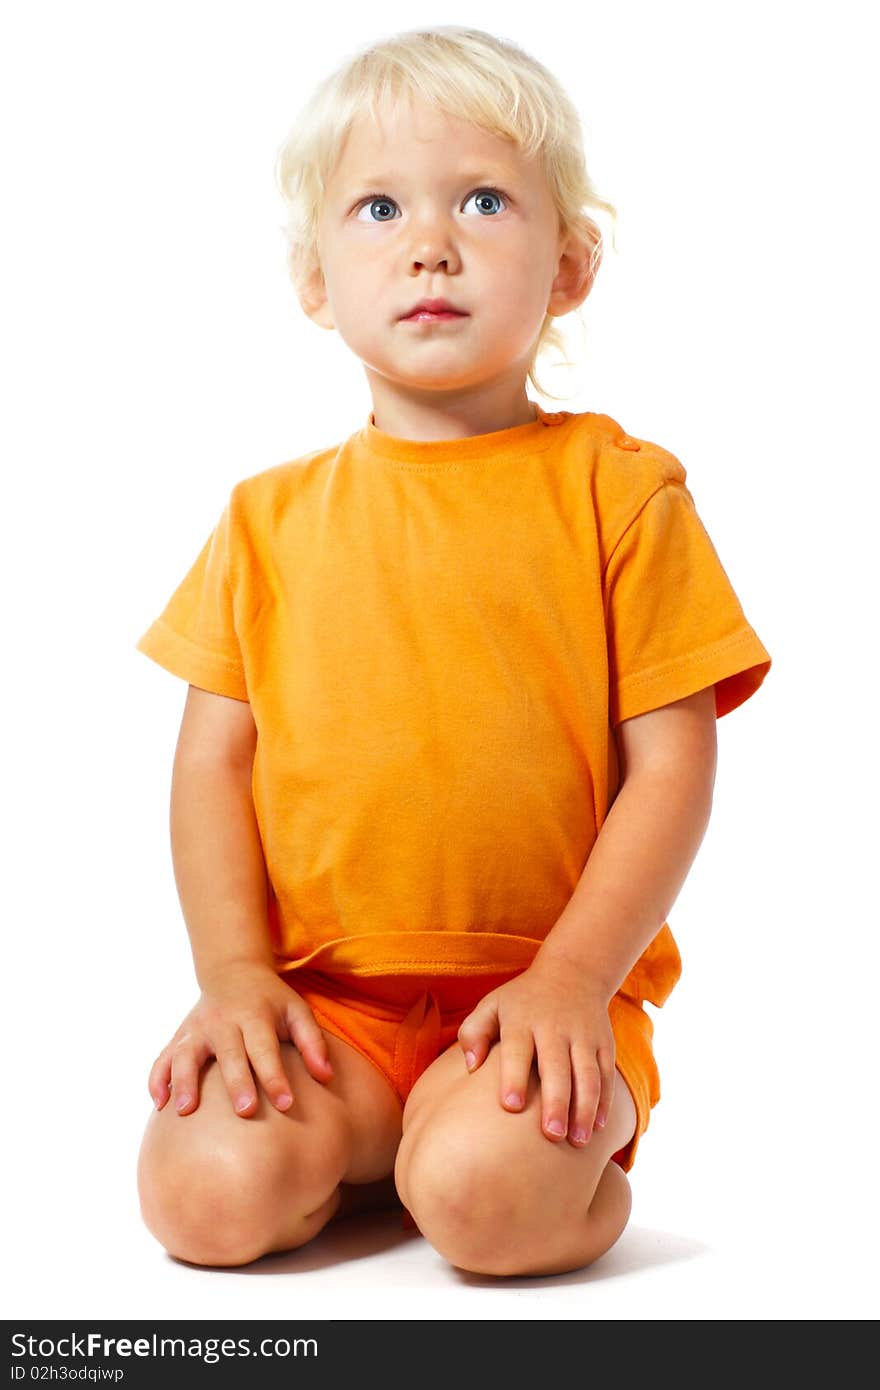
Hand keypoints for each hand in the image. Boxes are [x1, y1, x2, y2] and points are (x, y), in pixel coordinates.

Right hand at [147, 962, 332, 1118]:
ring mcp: (197, 1029)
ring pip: (187, 1055)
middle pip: (229, 1054)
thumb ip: (312, 1043)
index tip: (287, 1104)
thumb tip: (326, 1077)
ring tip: (185, 1111)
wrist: (233, 971)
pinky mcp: (180, 1037)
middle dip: (237, 1082)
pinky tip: (159, 1104)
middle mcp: (223, 1021)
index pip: (266, 1048)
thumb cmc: (271, 1001)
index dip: (276, 1076)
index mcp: (255, 1015)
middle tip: (246, 1112)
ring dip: (184, 1081)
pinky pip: (163, 1059)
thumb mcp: (297, 1011)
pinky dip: (158, 1080)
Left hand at [456, 956, 614, 1147]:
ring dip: (584, 1108)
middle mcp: (554, 1027)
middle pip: (556, 1066)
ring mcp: (583, 1035)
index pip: (517, 1049)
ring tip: (577, 1141)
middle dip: (556, 1101)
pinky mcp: (604, 1043)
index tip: (511, 1106)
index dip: (514, 1077)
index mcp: (522, 1020)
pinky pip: (607, 1074)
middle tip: (552, 1135)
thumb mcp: (492, 1005)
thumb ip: (473, 1032)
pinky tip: (598, 1128)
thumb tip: (470, 1067)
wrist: (572, 972)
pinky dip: (605, 1101)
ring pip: (587, 1074)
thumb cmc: (522, 1000)